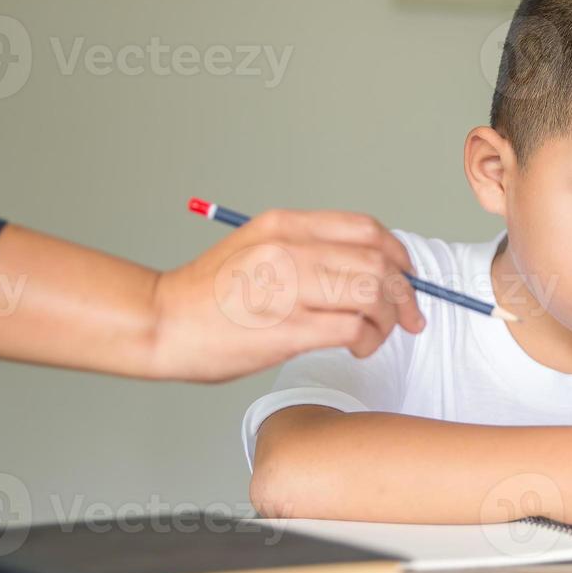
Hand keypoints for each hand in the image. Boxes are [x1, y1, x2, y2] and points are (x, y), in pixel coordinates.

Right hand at [147, 209, 426, 381]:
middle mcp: (290, 250)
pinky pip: (353, 329)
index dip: (398, 254)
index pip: (365, 229)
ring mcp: (289, 289)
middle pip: (378, 261)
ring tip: (376, 334)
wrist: (162, 322)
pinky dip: (368, 340)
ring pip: (373, 293)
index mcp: (285, 225)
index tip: (406, 275)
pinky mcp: (288, 329)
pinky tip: (358, 347)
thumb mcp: (257, 247)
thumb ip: (306, 249)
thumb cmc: (208, 295)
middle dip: (405, 292)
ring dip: (388, 318)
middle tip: (410, 315)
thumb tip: (365, 268)